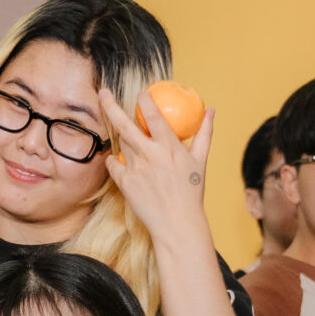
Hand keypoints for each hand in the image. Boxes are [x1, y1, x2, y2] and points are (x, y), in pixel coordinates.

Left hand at [97, 85, 217, 252]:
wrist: (177, 223)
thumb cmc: (191, 192)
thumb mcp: (201, 160)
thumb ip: (204, 132)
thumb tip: (211, 110)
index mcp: (169, 146)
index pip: (153, 114)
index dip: (144, 100)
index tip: (141, 93)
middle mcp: (150, 154)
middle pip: (124, 124)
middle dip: (110, 105)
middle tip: (103, 92)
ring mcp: (135, 168)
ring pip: (120, 143)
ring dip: (119, 136)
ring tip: (120, 133)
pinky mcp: (125, 183)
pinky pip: (113, 164)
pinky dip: (114, 159)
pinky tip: (119, 159)